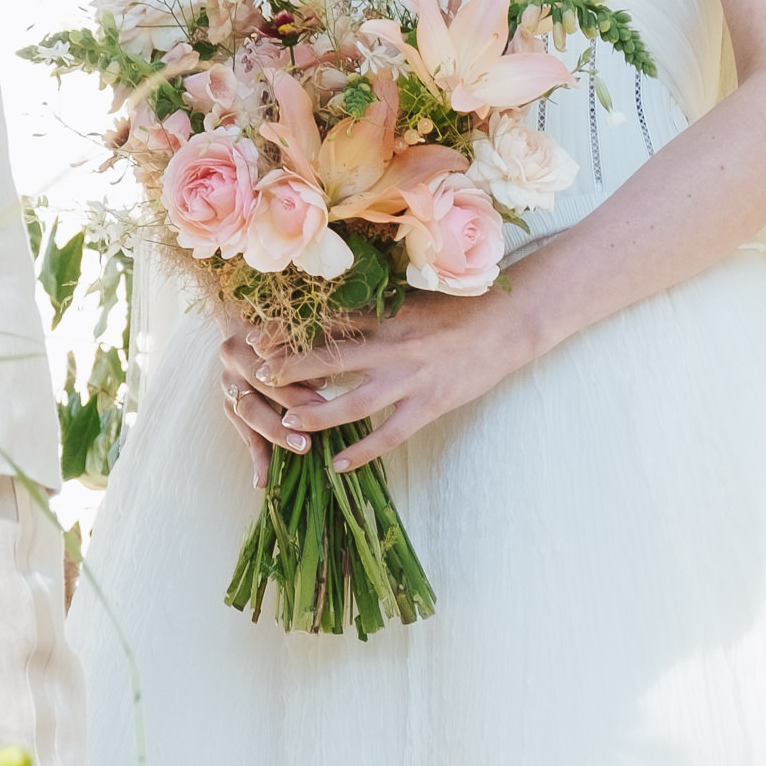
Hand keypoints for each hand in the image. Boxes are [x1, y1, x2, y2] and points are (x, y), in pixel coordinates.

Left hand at [220, 288, 546, 484]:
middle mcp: (392, 345)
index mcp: (386, 315)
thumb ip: (377, 308)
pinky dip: (362, 452)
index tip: (257, 334)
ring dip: (316, 415)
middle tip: (256, 376)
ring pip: (353, 402)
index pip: (326, 322)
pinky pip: (389, 434)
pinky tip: (338, 465)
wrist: (509, 325)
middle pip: (330, 358)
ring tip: (287, 424)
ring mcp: (411, 378)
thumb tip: (336, 310)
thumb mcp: (413, 300)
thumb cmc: (461, 308)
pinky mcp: (430, 405)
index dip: (290, 330)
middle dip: (289, 368)